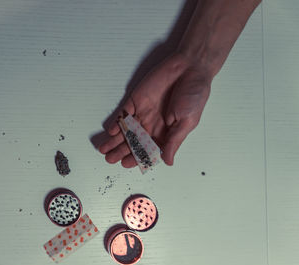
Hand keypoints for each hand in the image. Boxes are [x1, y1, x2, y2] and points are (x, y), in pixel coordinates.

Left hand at [99, 52, 211, 166]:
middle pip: (133, 142)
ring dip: (115, 140)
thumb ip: (174, 141)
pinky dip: (117, 122)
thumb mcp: (187, 122)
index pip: (148, 149)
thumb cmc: (195, 94)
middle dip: (121, 151)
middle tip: (109, 159)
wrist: (190, 67)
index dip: (137, 157)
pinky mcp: (136, 99)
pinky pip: (124, 113)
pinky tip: (110, 131)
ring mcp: (143, 112)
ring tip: (103, 149)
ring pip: (126, 130)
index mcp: (166, 132)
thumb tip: (168, 162)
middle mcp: (152, 124)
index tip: (126, 164)